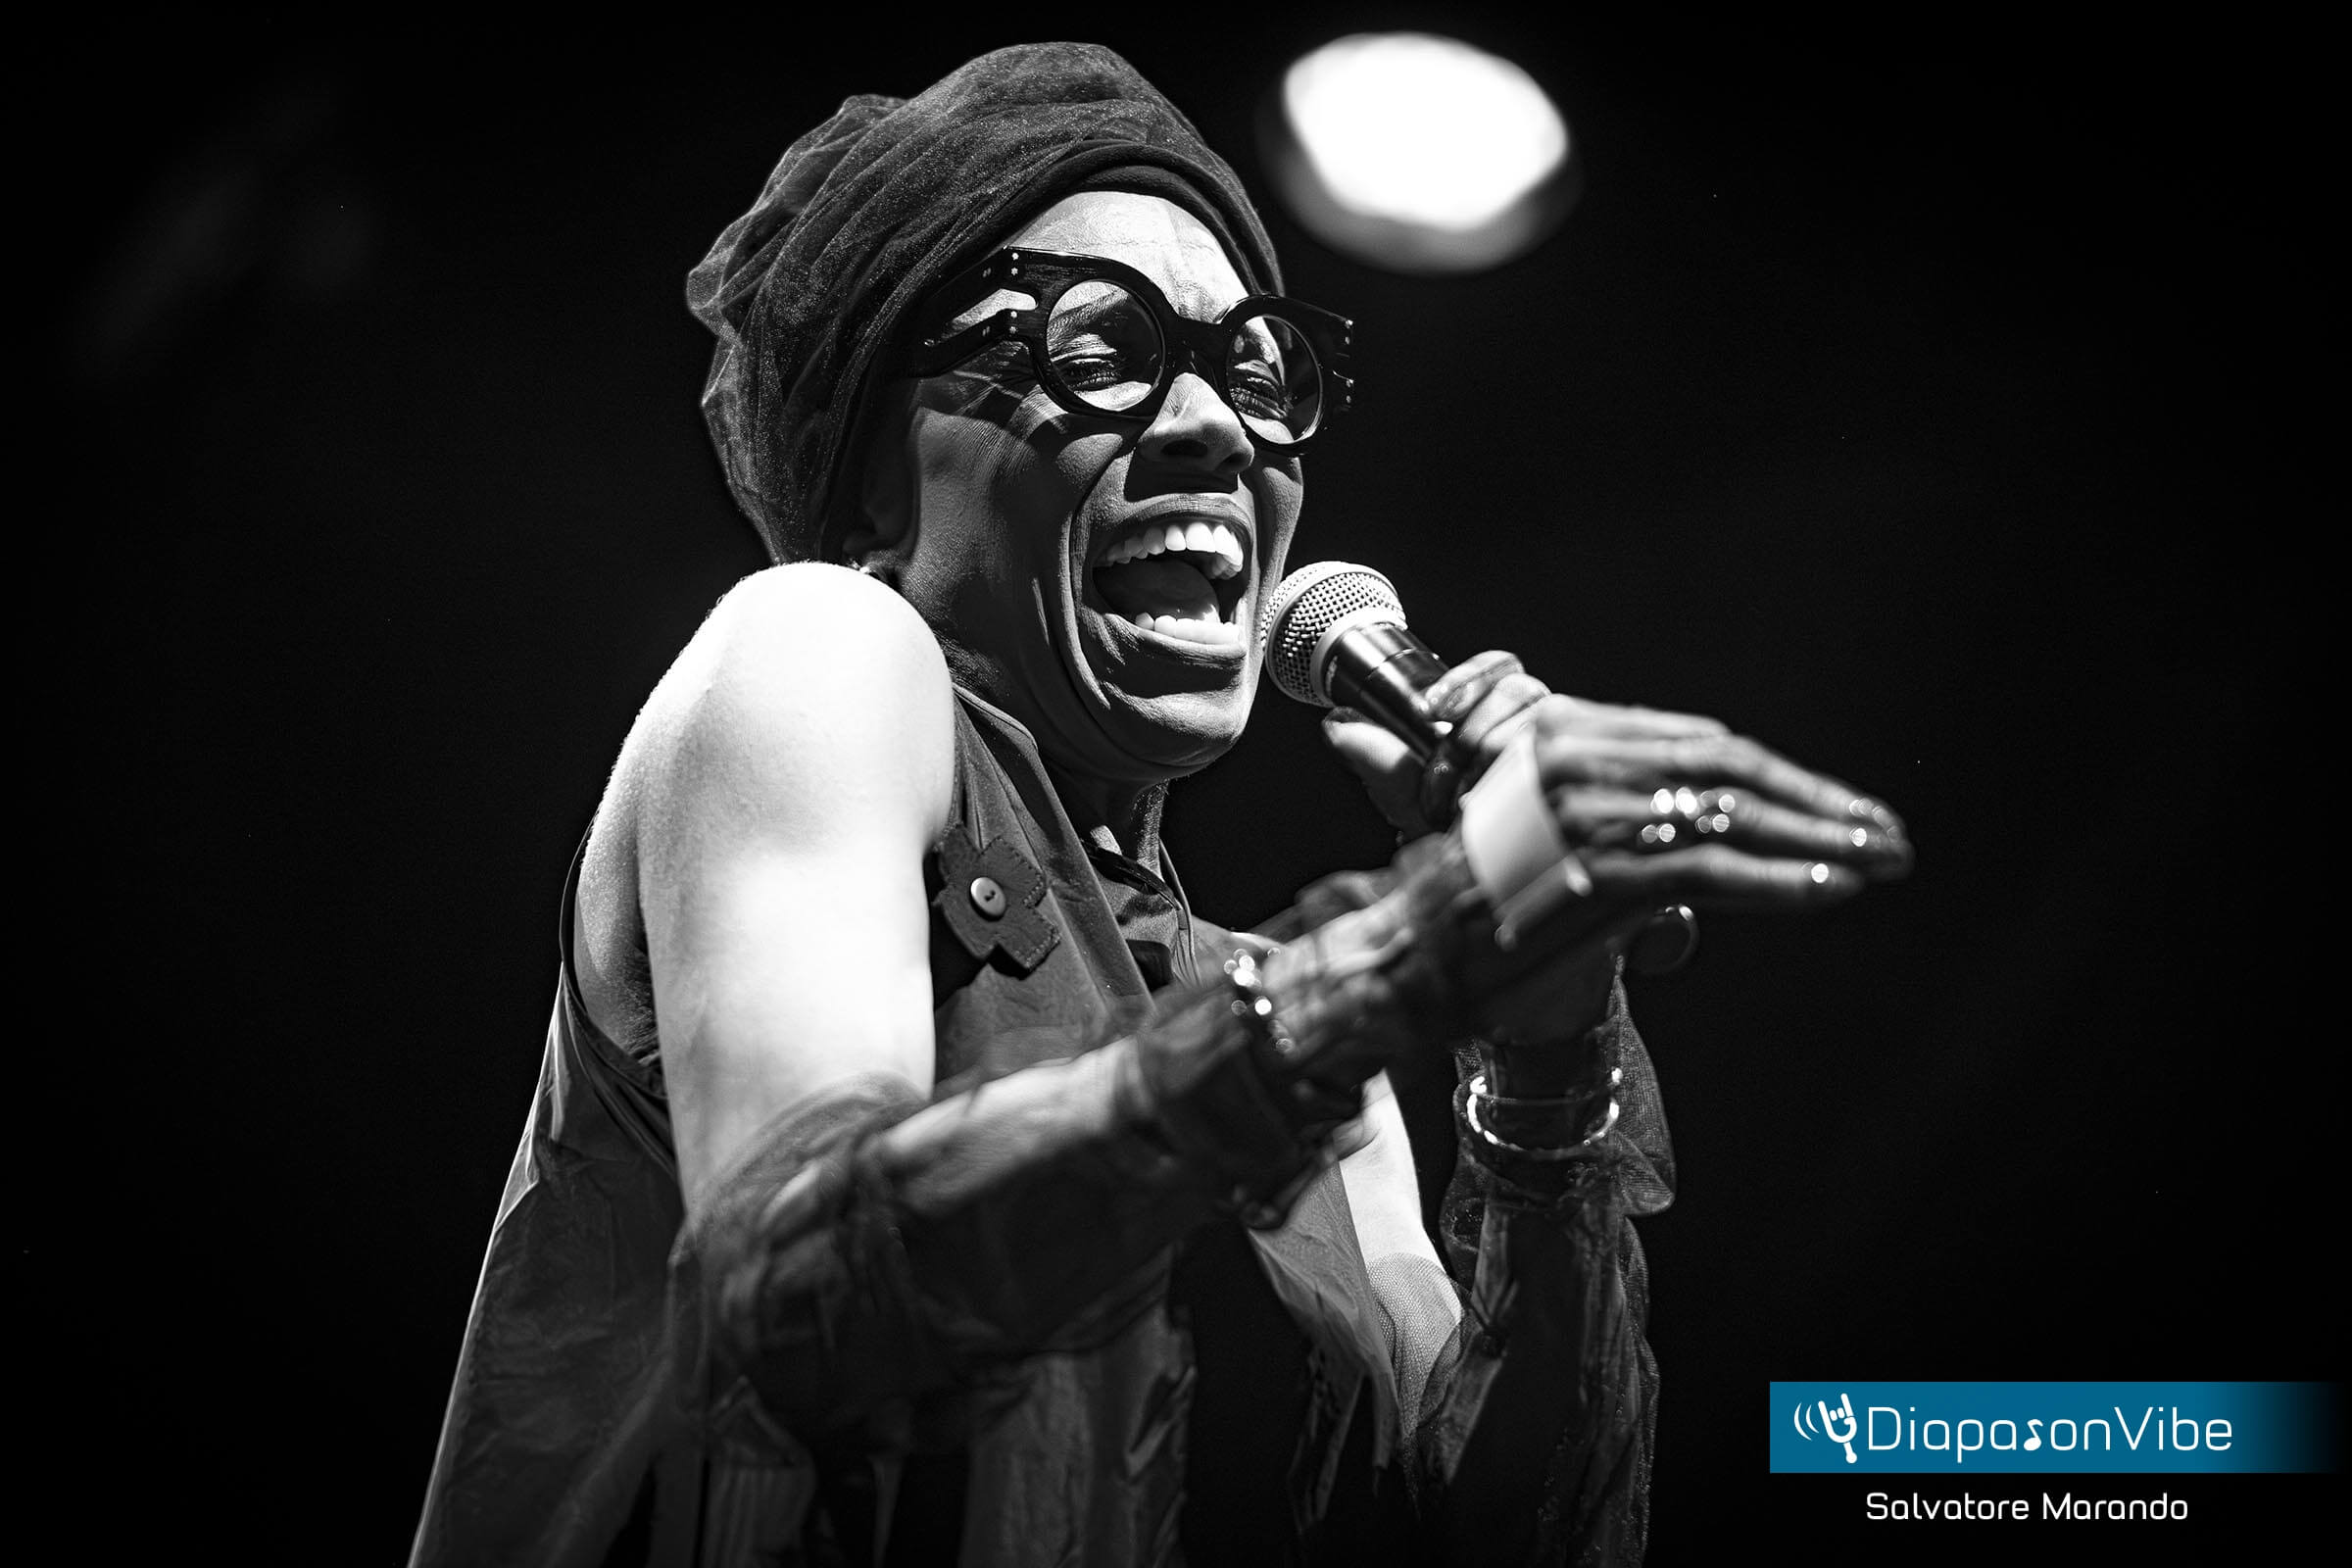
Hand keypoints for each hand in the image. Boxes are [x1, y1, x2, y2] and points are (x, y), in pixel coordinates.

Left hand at [1323, 650, 1553, 837]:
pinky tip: (1490, 804)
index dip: (1468, 679)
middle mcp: (1529, 719)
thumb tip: (1336, 725)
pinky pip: (1548, 763)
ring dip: (1489, 760)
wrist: (1465, 875)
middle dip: (1472, 730)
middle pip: (1517, 689)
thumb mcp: (1398, 787)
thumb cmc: (1438, 825)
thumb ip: (1371, 752)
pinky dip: (1512, 782)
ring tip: (1463, 799)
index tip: (1432, 710)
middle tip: (1444, 769)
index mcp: (1492, 706)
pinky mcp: (1564, 778)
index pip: (1497, 667)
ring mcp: (1550, 748)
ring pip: (1532, 725)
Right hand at [1325, 650, 1910, 902]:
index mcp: (1560, 733)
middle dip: (1816, 803)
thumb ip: (1604, 808)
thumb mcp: (1538, 832)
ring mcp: (1582, 812)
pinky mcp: (1592, 871)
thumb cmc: (1470, 906)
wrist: (1402, 960)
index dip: (1780, 775)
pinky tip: (1830, 890)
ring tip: (1879, 862)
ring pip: (1727, 814)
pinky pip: (1705, 870)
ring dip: (1818, 841)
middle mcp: (1571, 758)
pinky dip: (1777, 880)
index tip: (1838, 804)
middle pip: (1725, 769)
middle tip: (1884, 833)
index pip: (1697, 742)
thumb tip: (1665, 815)